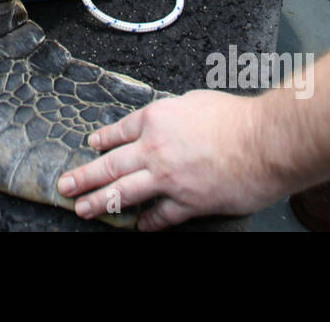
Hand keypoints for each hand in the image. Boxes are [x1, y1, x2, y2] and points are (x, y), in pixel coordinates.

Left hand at [57, 91, 280, 230]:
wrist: (264, 141)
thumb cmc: (236, 118)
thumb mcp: (194, 102)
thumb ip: (174, 114)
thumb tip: (166, 120)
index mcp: (156, 119)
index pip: (119, 131)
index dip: (102, 140)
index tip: (90, 146)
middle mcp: (154, 149)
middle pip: (110, 165)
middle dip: (84, 177)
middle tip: (65, 186)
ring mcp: (167, 178)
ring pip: (124, 193)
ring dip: (100, 202)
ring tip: (83, 209)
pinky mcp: (187, 202)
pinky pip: (160, 216)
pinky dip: (148, 223)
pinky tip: (139, 227)